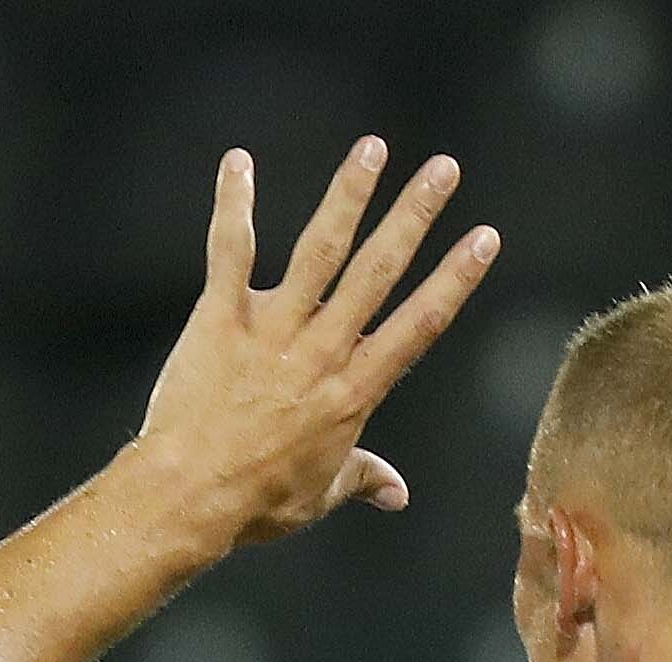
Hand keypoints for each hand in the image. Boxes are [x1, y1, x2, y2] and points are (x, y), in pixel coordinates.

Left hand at [133, 140, 499, 551]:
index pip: (419, 325)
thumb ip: (362, 478)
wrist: (187, 498)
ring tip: (372, 148)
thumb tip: (396, 493)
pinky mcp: (220, 318)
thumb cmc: (254, 503)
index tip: (484, 238)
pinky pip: (230, 250)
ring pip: (319, 250)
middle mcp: (321, 352)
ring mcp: (271, 330)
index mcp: (353, 392)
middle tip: (444, 168)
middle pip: (377, 271)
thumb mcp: (319, 496)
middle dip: (414, 215)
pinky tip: (239, 162)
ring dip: (348, 195)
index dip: (455, 278)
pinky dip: (235, 205)